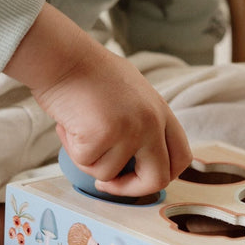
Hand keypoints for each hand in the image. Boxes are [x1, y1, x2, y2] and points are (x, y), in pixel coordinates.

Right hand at [4, 4, 191, 195]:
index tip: (139, 178)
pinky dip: (72, 149)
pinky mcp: (103, 135)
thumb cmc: (87, 73)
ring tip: (78, 129)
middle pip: (157, 179)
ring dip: (88, 159)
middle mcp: (152, 122)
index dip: (162, 176)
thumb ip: (141, 124)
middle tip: (107, 184)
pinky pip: (86, 163)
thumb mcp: (131, 95)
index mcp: (161, 111)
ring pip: (110, 173)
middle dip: (130, 189)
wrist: (62, 56)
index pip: (182, 157)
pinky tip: (69, 124)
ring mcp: (130, 129)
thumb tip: (133, 158)